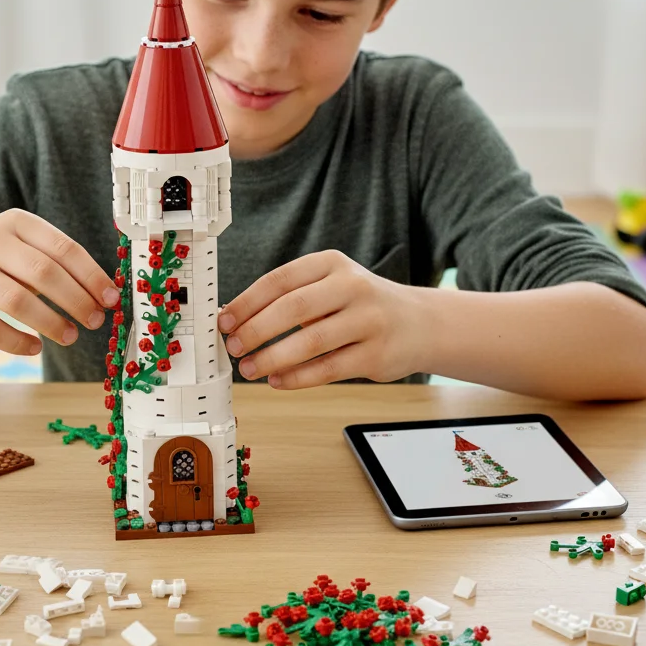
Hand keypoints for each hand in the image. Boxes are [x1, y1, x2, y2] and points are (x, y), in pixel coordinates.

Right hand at [0, 209, 119, 355]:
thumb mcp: (15, 246)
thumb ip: (52, 261)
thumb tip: (101, 294)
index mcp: (15, 222)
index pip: (64, 247)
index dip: (92, 275)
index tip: (111, 298)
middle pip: (44, 273)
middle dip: (77, 301)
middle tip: (96, 321)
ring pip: (18, 301)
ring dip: (51, 323)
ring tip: (70, 337)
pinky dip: (17, 342)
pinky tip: (35, 347)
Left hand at [217, 250, 423, 388]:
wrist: (420, 323)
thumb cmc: (361, 304)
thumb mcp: (330, 285)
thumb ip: (290, 298)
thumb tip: (236, 320)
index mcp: (332, 264)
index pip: (280, 280)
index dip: (247, 302)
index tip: (225, 321)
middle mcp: (352, 287)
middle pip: (293, 308)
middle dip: (256, 330)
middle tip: (234, 347)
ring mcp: (368, 321)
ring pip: (311, 342)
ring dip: (273, 358)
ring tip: (250, 369)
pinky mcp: (376, 355)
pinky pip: (328, 369)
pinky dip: (297, 378)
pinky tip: (277, 381)